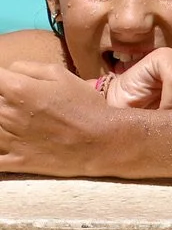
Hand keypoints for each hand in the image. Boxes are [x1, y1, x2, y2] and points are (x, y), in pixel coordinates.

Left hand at [0, 59, 122, 174]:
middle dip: (1, 100)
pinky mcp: (15, 161)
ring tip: (14, 119)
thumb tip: (7, 71)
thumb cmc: (85, 105)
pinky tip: (4, 143)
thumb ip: (28, 68)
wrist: (103, 141)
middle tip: (20, 103)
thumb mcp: (62, 75)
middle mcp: (8, 113)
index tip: (5, 83)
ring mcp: (9, 140)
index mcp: (18, 89)